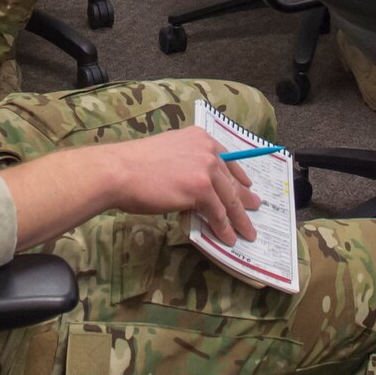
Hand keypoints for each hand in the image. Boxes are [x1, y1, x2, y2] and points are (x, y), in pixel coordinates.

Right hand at [105, 129, 261, 244]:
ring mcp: (205, 169)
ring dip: (239, 218)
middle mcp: (207, 149)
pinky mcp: (201, 189)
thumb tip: (196, 185)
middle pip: (231, 179)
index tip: (248, 185)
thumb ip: (187, 164)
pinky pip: (218, 212)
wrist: (120, 171)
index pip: (226, 159)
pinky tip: (228, 237)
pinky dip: (224, 227)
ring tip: (247, 232)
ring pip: (229, 198)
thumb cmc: (134, 165)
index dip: (239, 175)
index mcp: (199, 138)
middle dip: (245, 198)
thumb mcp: (168, 154)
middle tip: (255, 209)